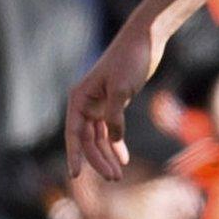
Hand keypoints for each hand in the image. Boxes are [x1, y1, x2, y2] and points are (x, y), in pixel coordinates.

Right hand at [65, 22, 163, 179]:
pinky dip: (116, 145)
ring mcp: (99, 104)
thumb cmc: (130, 59)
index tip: (75, 175)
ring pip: (99, 138)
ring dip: (107, 156)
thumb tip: (112, 140)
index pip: (74, 132)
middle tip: (114, 178)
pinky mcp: (113, 104)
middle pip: (87, 140)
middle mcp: (86, 103)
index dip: (74, 154)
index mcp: (80, 97)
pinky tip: (123, 159)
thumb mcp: (122, 88)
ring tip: (118, 175)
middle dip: (98, 160)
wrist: (145, 40)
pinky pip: (110, 130)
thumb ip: (115, 114)